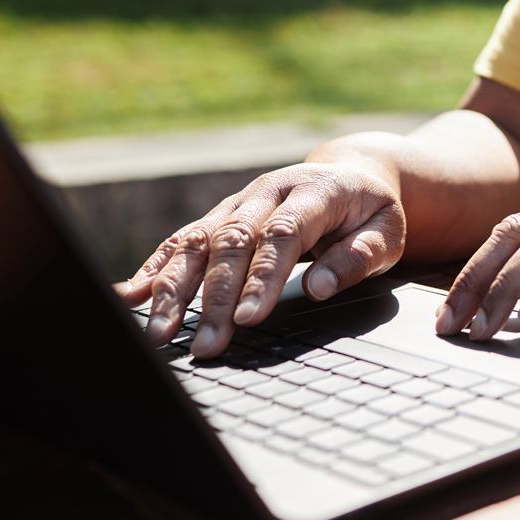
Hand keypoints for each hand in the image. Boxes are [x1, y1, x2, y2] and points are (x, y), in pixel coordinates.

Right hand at [118, 162, 405, 357]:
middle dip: (216, 298)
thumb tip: (321, 287)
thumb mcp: (386, 232)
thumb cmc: (369, 212)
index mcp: (314, 192)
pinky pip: (182, 239)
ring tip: (160, 332)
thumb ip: (358, 257)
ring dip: (175, 289)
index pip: (283, 235)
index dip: (263, 277)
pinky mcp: (220, 216)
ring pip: (198, 241)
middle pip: (233, 242)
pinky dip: (156, 267)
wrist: (351, 174)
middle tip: (207, 345)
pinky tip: (133, 296)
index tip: (250, 319)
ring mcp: (238, 203)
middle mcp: (267, 193)